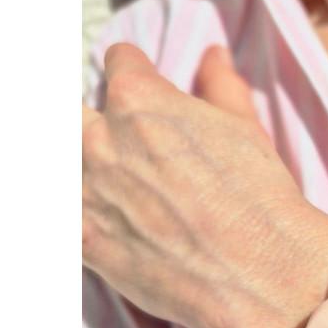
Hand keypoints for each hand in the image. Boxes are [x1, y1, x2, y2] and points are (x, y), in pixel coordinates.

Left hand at [82, 43, 327, 327]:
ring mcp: (86, 191)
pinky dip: (84, 216)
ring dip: (89, 170)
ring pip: (67, 164)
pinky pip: (65, 216)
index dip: (137, 76)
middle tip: (134, 151)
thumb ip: (221, 87)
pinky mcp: (83, 240)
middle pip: (77, 113)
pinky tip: (117, 226)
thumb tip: (214, 57)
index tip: (146, 96)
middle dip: (100, 124)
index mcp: (138, 99)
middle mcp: (100, 138)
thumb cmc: (259, 199)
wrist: (261, 270)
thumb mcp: (246, 131)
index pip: (120, 64)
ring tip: (127, 193)